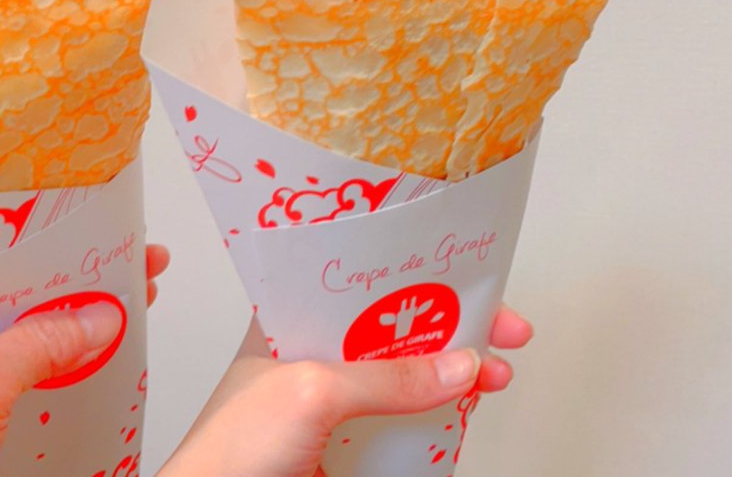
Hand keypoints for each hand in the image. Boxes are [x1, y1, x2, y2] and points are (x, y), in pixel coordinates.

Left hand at [159, 305, 532, 476]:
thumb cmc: (227, 451)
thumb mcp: (313, 394)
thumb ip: (387, 378)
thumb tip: (459, 365)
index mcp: (293, 324)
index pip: (368, 285)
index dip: (424, 280)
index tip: (476, 286)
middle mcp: (314, 359)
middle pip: (398, 332)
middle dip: (454, 330)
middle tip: (504, 334)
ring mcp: (333, 406)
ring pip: (406, 382)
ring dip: (454, 378)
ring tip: (495, 378)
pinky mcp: (346, 447)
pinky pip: (402, 427)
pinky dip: (436, 421)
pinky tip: (462, 414)